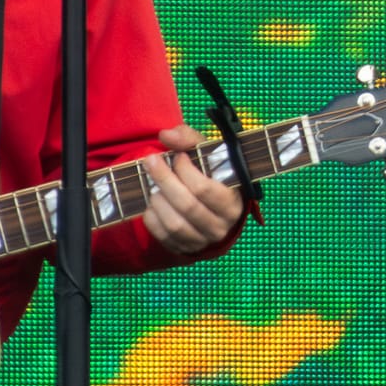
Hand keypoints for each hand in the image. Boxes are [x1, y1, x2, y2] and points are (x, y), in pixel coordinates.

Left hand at [138, 125, 244, 253]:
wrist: (209, 202)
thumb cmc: (209, 172)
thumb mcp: (206, 151)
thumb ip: (188, 138)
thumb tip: (166, 136)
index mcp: (233, 201)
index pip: (204, 189)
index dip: (185, 170)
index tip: (178, 157)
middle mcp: (222, 225)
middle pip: (187, 206)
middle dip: (164, 180)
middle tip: (151, 161)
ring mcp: (204, 240)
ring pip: (175, 224)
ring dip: (158, 200)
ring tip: (154, 186)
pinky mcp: (186, 248)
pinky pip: (163, 236)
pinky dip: (152, 218)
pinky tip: (153, 203)